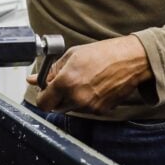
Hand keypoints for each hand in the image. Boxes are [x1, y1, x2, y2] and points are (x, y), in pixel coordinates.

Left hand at [27, 36, 152, 113]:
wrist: (130, 60)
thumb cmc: (104, 54)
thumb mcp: (72, 56)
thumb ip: (51, 71)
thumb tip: (35, 79)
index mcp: (66, 82)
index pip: (42, 103)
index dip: (42, 96)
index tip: (45, 90)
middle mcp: (77, 98)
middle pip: (55, 107)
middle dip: (56, 97)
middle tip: (64, 83)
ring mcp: (89, 106)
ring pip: (70, 108)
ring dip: (71, 98)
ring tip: (83, 81)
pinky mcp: (101, 110)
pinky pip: (85, 109)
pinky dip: (85, 101)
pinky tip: (93, 86)